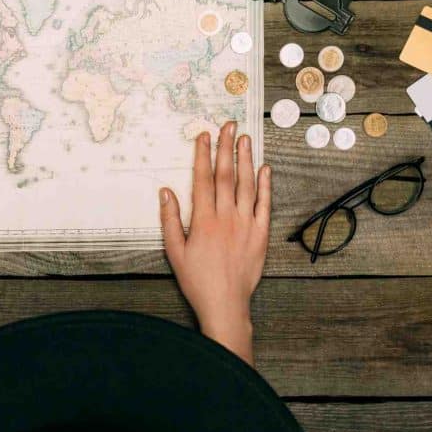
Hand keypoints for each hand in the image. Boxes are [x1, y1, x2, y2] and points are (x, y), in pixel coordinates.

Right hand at [159, 121, 271, 364]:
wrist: (225, 305)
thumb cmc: (196, 280)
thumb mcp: (175, 251)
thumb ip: (170, 219)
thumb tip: (165, 191)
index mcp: (204, 220)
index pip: (203, 179)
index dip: (203, 155)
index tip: (203, 135)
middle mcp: (227, 217)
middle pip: (227, 175)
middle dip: (226, 147)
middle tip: (228, 125)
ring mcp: (246, 224)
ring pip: (246, 185)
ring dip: (246, 159)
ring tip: (245, 138)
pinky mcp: (261, 235)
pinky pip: (264, 204)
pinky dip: (265, 185)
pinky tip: (265, 169)